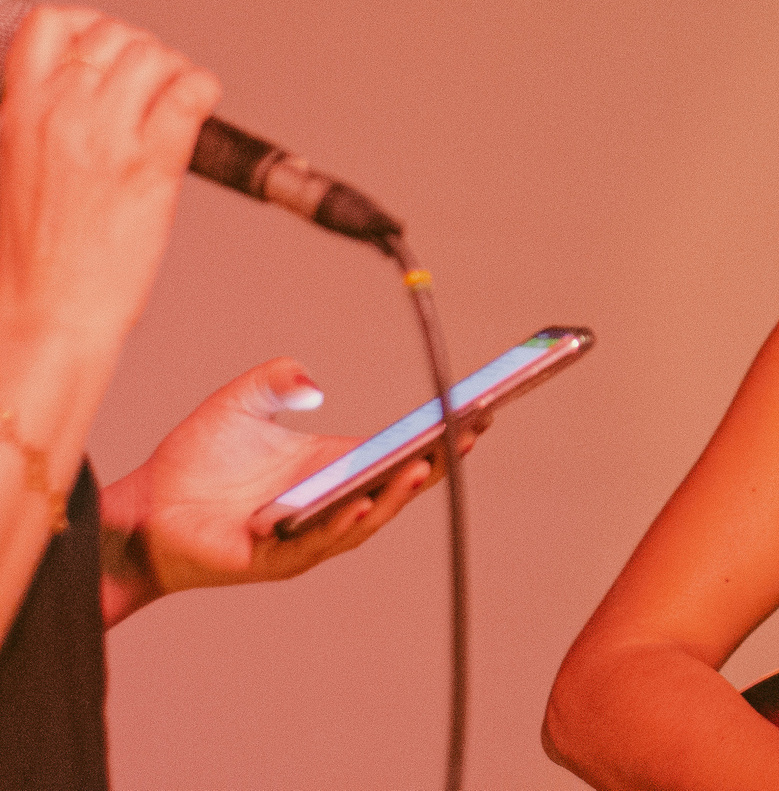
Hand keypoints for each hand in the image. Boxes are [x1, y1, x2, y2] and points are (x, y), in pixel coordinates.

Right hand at [0, 5, 219, 353]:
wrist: (39, 315)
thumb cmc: (23, 256)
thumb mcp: (8, 165)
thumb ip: (32, 117)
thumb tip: (62, 90)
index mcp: (17, 109)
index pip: (50, 22)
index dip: (87, 24)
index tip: (103, 48)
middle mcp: (61, 113)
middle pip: (115, 34)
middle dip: (138, 51)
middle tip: (147, 84)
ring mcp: (108, 136)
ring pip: (156, 55)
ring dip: (172, 71)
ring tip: (170, 101)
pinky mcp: (154, 164)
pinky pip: (193, 94)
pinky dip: (203, 92)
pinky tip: (196, 111)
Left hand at [99, 357, 472, 621]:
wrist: (143, 509)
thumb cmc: (193, 461)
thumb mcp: (240, 404)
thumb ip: (275, 380)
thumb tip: (310, 377)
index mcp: (332, 468)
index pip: (398, 453)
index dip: (437, 436)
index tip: (477, 410)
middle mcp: (329, 503)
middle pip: (397, 486)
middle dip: (436, 463)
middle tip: (469, 433)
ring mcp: (307, 534)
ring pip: (367, 518)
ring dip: (398, 495)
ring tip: (423, 466)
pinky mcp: (274, 559)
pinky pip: (318, 543)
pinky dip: (344, 523)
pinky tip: (361, 500)